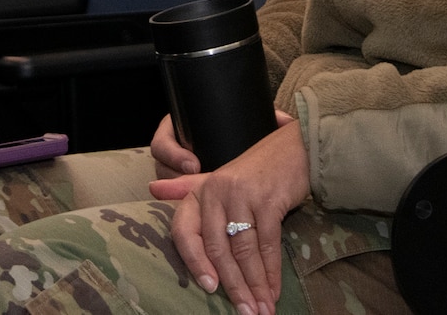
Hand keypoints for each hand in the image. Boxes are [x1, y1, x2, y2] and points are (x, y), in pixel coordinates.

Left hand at [149, 118, 308, 314]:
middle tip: (245, 312)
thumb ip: (186, 188)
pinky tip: (274, 290)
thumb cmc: (255, 169)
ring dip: (255, 285)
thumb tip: (152, 190)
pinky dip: (272, 272)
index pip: (186, 232)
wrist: (294, 148)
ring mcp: (243, 195)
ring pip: (244, 251)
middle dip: (233, 286)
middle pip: (219, 249)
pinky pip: (268, 244)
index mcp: (201, 191)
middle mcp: (217, 191)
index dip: (195, 263)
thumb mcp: (217, 178)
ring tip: (262, 310)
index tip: (210, 289)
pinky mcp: (269, 199)